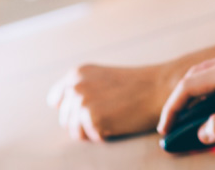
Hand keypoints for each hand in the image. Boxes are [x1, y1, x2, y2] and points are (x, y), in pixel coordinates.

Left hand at [47, 63, 179, 140]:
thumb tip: (61, 108)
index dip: (70, 109)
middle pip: (66, 119)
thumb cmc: (134, 86)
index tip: (88, 111)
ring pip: (75, 132)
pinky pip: (91, 138)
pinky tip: (118, 123)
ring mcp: (82, 102)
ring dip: (92, 131)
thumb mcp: (101, 79)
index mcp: (75, 74)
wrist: (158, 88)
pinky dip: (104, 136)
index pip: (56, 100)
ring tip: (113, 119)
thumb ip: (81, 89)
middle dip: (83, 122)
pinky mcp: (93, 119)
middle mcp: (74, 86)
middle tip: (108, 115)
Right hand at [157, 49, 214, 144]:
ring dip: (196, 95)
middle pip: (195, 77)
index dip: (174, 108)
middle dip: (180, 101)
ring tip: (190, 118)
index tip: (166, 127)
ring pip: (210, 74)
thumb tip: (203, 132)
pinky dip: (212, 91)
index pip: (190, 86)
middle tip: (173, 124)